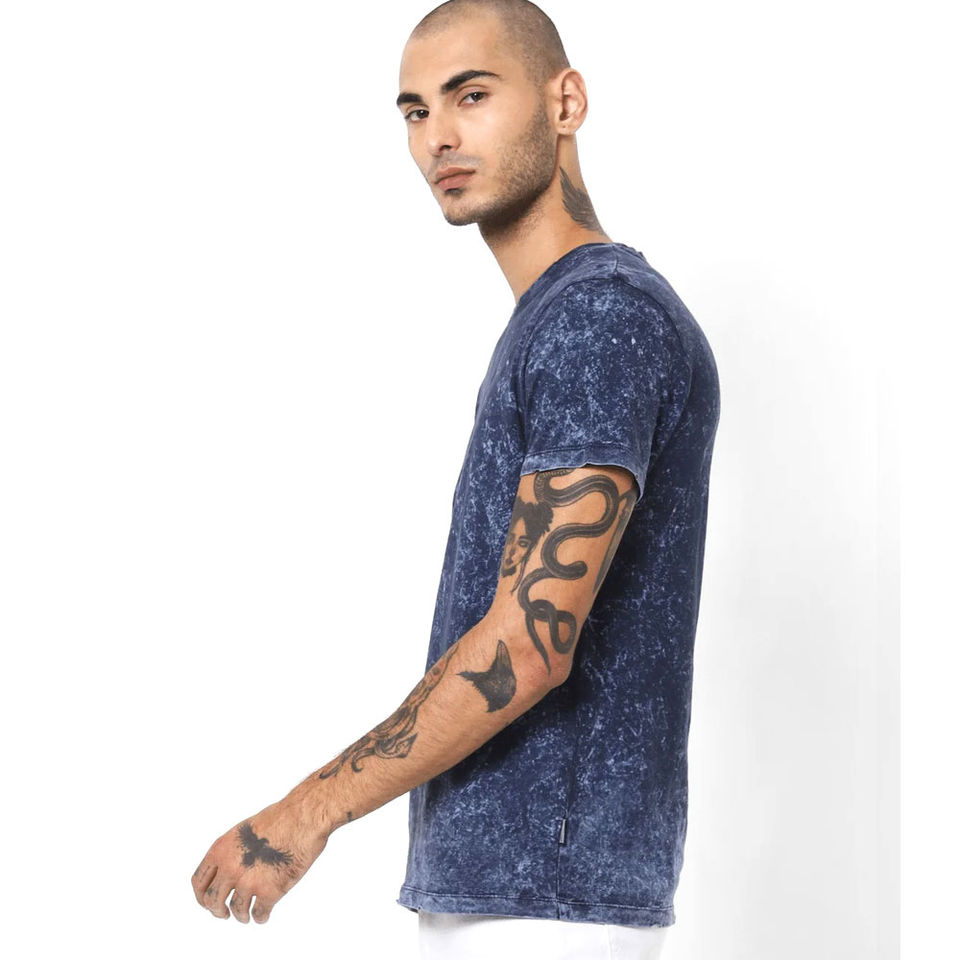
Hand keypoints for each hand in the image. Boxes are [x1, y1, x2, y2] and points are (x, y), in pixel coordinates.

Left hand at [191, 797, 327, 923]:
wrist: (302, 819)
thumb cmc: (279, 818)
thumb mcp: (245, 830)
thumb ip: (233, 851)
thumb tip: (229, 869)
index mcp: (221, 850)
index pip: (199, 881)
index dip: (201, 896)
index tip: (207, 902)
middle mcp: (230, 868)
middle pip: (212, 901)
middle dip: (218, 911)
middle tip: (224, 913)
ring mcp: (248, 882)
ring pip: (236, 911)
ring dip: (241, 916)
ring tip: (247, 915)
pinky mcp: (269, 892)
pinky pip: (259, 914)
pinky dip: (260, 917)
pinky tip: (263, 915)